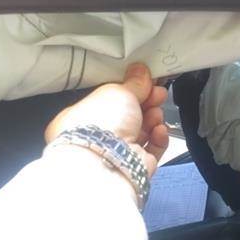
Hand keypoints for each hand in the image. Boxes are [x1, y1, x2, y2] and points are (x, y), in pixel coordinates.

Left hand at [45, 63, 169, 176]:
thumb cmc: (98, 127)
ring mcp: (115, 154)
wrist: (107, 163)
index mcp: (79, 118)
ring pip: (141, 133)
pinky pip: (151, 150)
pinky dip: (159, 138)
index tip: (145, 80)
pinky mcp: (134, 167)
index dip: (129, 89)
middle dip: (146, 102)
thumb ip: (133, 82)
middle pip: (127, 116)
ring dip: (153, 119)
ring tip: (157, 112)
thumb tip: (141, 72)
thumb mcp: (116, 90)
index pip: (108, 100)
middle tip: (158, 93)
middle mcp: (96, 138)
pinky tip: (160, 129)